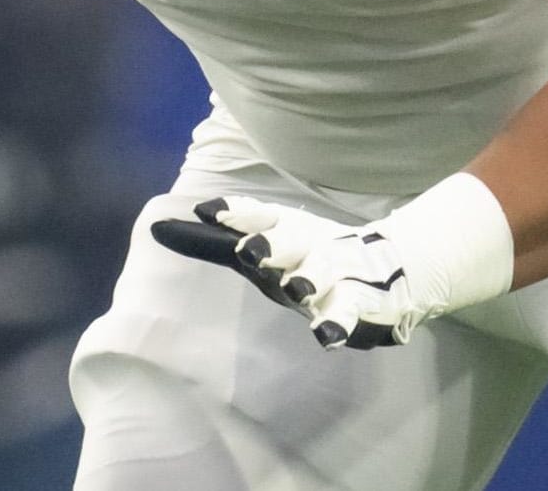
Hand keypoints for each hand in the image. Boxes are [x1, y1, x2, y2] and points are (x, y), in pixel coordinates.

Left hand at [154, 196, 426, 348]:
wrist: (392, 265)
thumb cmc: (307, 255)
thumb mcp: (264, 245)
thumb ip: (211, 242)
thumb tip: (155, 228)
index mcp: (287, 229)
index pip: (261, 216)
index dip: (237, 213)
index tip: (206, 210)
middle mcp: (310, 247)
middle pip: (291, 242)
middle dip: (272, 244)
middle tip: (250, 251)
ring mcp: (337, 274)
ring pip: (322, 275)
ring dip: (308, 280)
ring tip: (295, 289)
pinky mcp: (361, 303)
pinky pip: (350, 314)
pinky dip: (338, 324)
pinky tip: (325, 337)